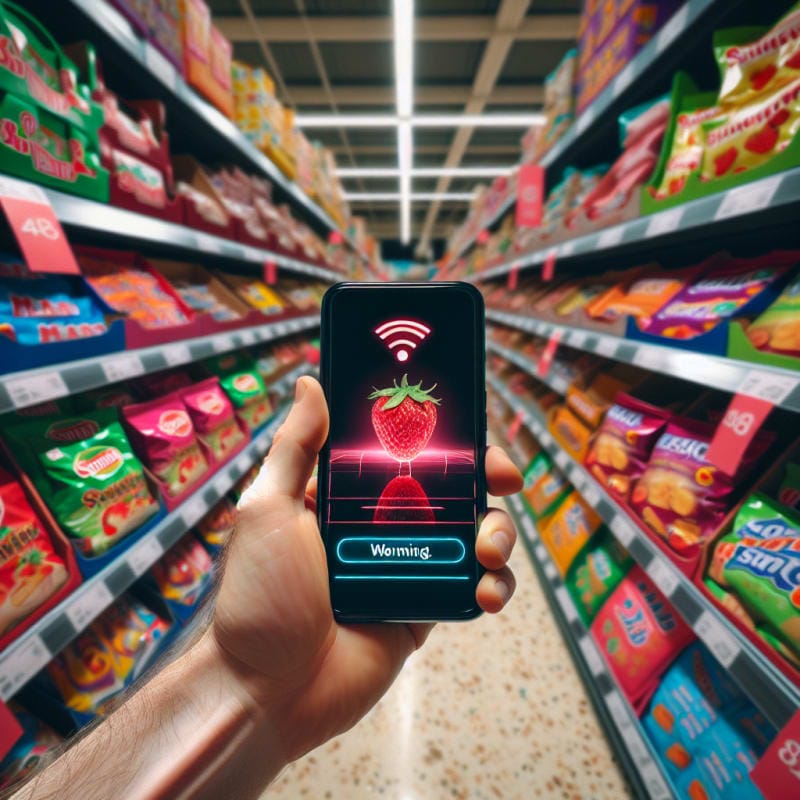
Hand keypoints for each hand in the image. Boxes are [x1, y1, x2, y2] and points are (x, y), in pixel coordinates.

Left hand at [211, 377, 522, 761]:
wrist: (267, 692)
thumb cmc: (259, 596)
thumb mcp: (269, 510)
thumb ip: (296, 448)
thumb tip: (310, 382)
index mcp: (347, 495)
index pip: (404, 451)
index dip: (442, 436)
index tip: (470, 429)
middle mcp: (382, 524)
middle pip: (451, 487)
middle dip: (485, 479)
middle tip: (504, 480)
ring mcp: (408, 566)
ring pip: (471, 535)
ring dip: (497, 533)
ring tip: (490, 551)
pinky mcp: (425, 610)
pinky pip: (471, 588)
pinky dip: (492, 586)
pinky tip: (487, 593)